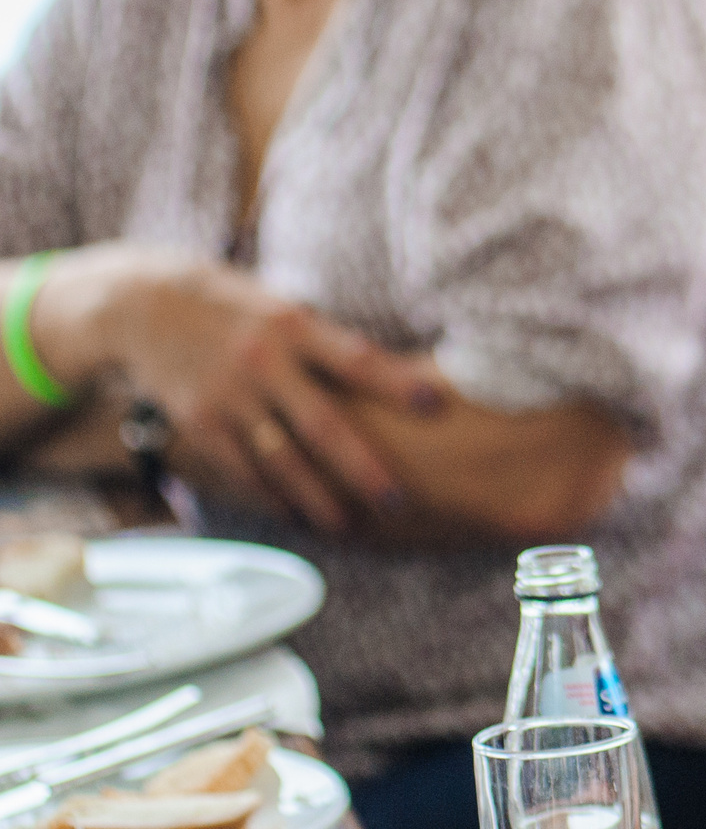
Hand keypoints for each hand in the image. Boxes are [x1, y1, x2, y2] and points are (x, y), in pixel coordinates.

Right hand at [32, 245, 446, 531]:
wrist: (146, 304)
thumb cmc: (237, 307)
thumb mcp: (284, 308)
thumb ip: (326, 343)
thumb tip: (394, 375)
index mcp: (294, 326)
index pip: (356, 358)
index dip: (397, 383)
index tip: (436, 405)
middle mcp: (263, 362)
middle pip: (321, 423)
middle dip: (360, 466)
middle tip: (397, 500)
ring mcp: (228, 396)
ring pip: (280, 459)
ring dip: (316, 496)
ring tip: (349, 524)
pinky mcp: (199, 422)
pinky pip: (241, 468)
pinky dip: (270, 494)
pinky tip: (295, 514)